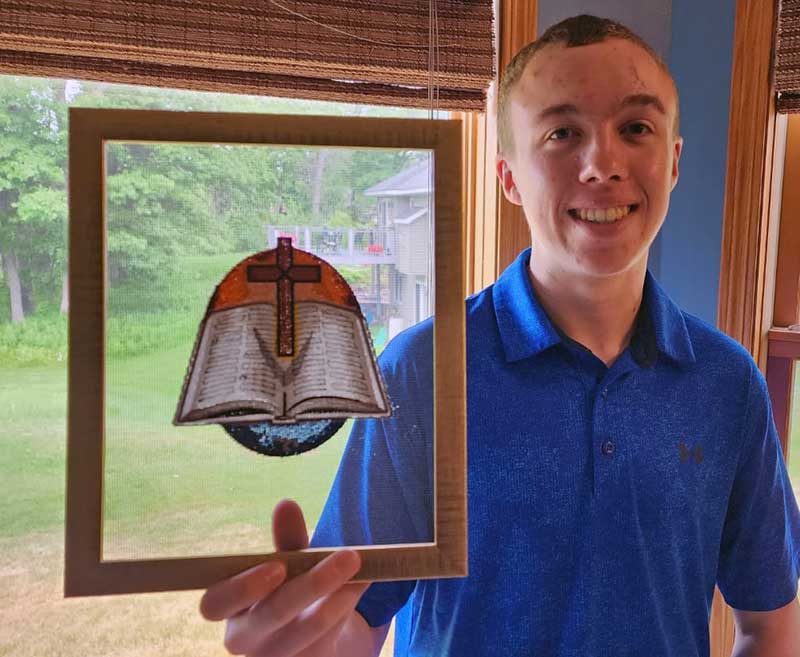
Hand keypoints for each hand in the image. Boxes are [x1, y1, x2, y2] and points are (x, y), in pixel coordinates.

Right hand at [199, 499, 369, 655]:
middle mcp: (245, 638)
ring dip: (339, 594)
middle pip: (269, 616)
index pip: (215, 604)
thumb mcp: (288, 563)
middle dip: (311, 585)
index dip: (242, 588)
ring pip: (305, 631)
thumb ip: (286, 539)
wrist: (313, 639)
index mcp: (228, 607)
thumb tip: (285, 504)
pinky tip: (363, 583)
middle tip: (348, 556)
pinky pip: (326, 640)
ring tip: (361, 566)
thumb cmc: (289, 590)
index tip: (277, 566)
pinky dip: (347, 608)